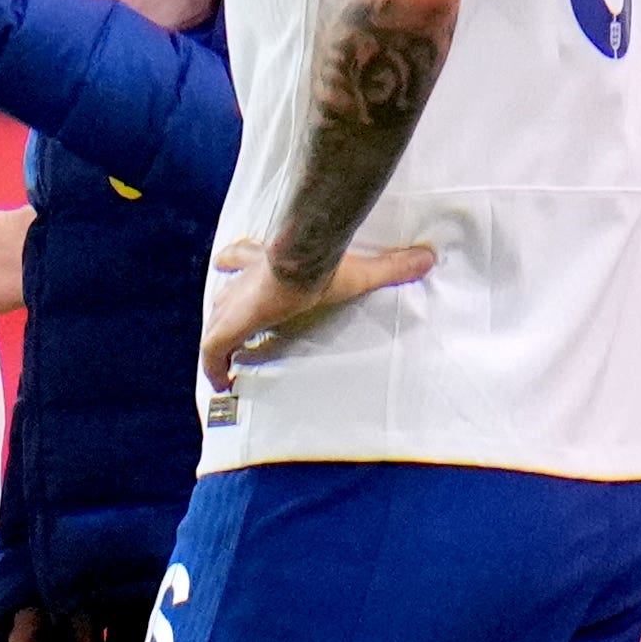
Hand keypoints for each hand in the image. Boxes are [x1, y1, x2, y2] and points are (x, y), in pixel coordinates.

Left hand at [198, 232, 436, 389]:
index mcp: (269, 263)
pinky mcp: (229, 324)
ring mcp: (234, 303)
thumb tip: (428, 258)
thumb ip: (393, 265)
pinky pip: (211, 351)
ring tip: (226, 363)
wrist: (304, 260)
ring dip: (219, 340)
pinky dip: (213, 367)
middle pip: (225, 291)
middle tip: (230, 331)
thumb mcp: (362, 268)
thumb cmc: (327, 264)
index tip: (231, 267)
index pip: (245, 257)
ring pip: (215, 321)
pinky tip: (222, 384)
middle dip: (226, 309)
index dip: (238, 263)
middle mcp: (246, 279)